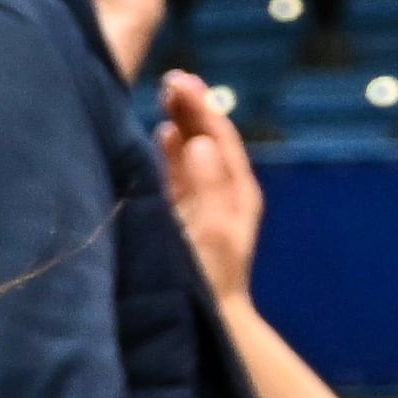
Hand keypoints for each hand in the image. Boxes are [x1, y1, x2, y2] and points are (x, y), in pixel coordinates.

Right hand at [153, 70, 261, 306]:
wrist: (208, 319)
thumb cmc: (210, 278)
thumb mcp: (211, 230)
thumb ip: (206, 184)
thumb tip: (199, 141)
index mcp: (236, 190)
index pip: (219, 136)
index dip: (201, 106)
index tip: (179, 79)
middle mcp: (223, 191)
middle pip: (207, 138)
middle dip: (191, 108)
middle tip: (170, 78)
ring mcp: (204, 203)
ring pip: (192, 152)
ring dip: (180, 122)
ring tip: (165, 95)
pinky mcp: (185, 216)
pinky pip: (178, 172)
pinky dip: (170, 150)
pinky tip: (160, 135)